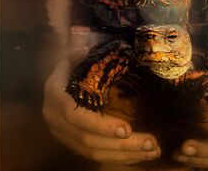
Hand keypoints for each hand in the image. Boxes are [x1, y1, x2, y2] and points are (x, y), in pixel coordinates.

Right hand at [42, 47, 160, 163]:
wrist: (55, 89)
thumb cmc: (69, 72)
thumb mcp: (71, 61)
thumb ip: (76, 57)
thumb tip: (84, 50)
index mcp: (55, 98)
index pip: (75, 116)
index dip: (100, 125)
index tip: (127, 129)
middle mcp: (55, 121)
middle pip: (88, 140)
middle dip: (121, 144)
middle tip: (151, 142)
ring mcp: (63, 136)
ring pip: (94, 152)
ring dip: (125, 154)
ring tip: (153, 150)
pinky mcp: (73, 145)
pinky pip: (96, 156)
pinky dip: (120, 157)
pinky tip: (141, 154)